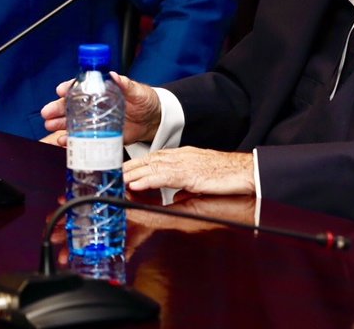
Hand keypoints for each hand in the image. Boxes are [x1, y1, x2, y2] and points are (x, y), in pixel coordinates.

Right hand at [39, 71, 161, 144]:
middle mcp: (95, 105)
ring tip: (50, 126)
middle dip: (58, 108)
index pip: (81, 87)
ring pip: (73, 121)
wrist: (154, 120)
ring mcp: (96, 120)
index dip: (69, 88)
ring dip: (60, 124)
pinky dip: (71, 139)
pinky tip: (64, 140)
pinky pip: (83, 137)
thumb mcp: (136, 90)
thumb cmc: (145, 100)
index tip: (60, 90)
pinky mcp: (100, 134)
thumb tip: (113, 74)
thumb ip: (125, 83)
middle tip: (47, 113)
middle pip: (71, 105)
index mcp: (101, 90)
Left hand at [123, 148, 254, 195]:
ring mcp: (183, 163)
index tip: (117, 172)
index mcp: (180, 156)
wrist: (247, 171)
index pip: (150, 159)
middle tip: (106, 175)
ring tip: (114, 180)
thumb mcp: (199, 181)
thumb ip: (183, 187)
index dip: (132, 166)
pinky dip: (147, 180)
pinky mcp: (189, 173)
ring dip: (130, 173)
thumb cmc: (226, 175)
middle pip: (146, 160)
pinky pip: (163, 176)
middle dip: (125, 168)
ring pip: (150, 166)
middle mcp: (178, 156)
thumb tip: (172, 197)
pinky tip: (135, 183)